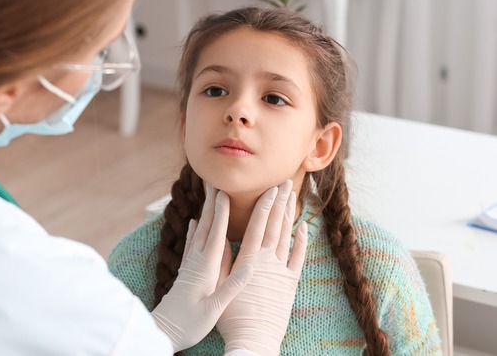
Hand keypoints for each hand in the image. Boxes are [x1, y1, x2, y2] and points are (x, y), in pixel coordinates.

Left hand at [151, 183, 253, 351]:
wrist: (164, 331)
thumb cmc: (190, 323)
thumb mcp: (214, 308)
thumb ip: (231, 287)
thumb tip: (249, 267)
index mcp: (206, 268)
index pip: (215, 235)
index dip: (220, 214)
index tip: (224, 193)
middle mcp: (196, 261)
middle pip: (205, 226)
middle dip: (211, 203)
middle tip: (214, 181)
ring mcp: (189, 264)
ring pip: (198, 231)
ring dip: (205, 211)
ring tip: (208, 194)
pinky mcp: (186, 270)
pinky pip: (192, 242)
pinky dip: (195, 228)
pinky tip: (194, 221)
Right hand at [216, 180, 307, 355]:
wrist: (254, 340)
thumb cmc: (231, 316)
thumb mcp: (219, 286)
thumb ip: (222, 261)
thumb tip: (219, 238)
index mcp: (249, 259)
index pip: (258, 225)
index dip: (264, 204)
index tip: (269, 187)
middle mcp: (267, 261)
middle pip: (274, 225)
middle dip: (279, 202)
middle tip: (284, 182)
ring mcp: (281, 272)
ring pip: (286, 237)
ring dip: (289, 216)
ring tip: (292, 197)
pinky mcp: (289, 284)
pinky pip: (298, 258)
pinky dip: (301, 242)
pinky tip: (303, 228)